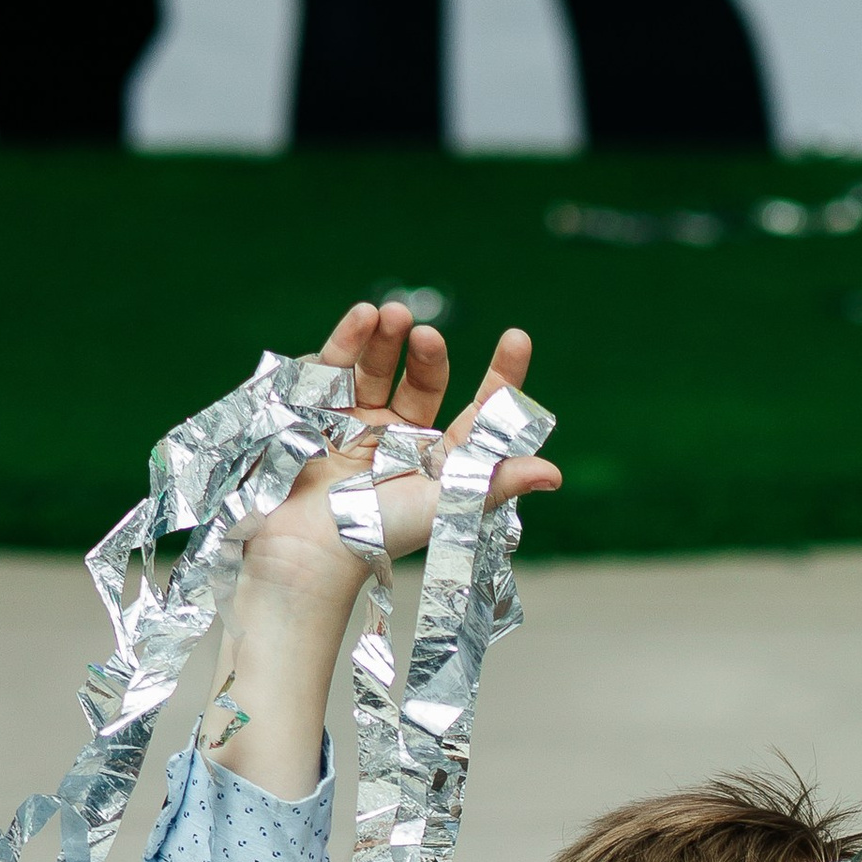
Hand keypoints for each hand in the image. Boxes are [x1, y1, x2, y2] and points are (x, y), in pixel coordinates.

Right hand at [240, 298, 561, 601]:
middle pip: (424, 381)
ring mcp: (361, 423)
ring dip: (387, 339)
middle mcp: (404, 439)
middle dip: (427, 355)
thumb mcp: (445, 507)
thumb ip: (496, 483)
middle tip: (427, 335)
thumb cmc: (379, 535)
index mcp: (442, 461)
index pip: (480, 411)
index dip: (501, 375)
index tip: (517, 337)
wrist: (307, 548)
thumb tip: (554, 473)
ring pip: (379, 368)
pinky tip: (362, 317)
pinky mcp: (319, 415)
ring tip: (391, 313)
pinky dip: (348, 341)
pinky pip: (336, 369)